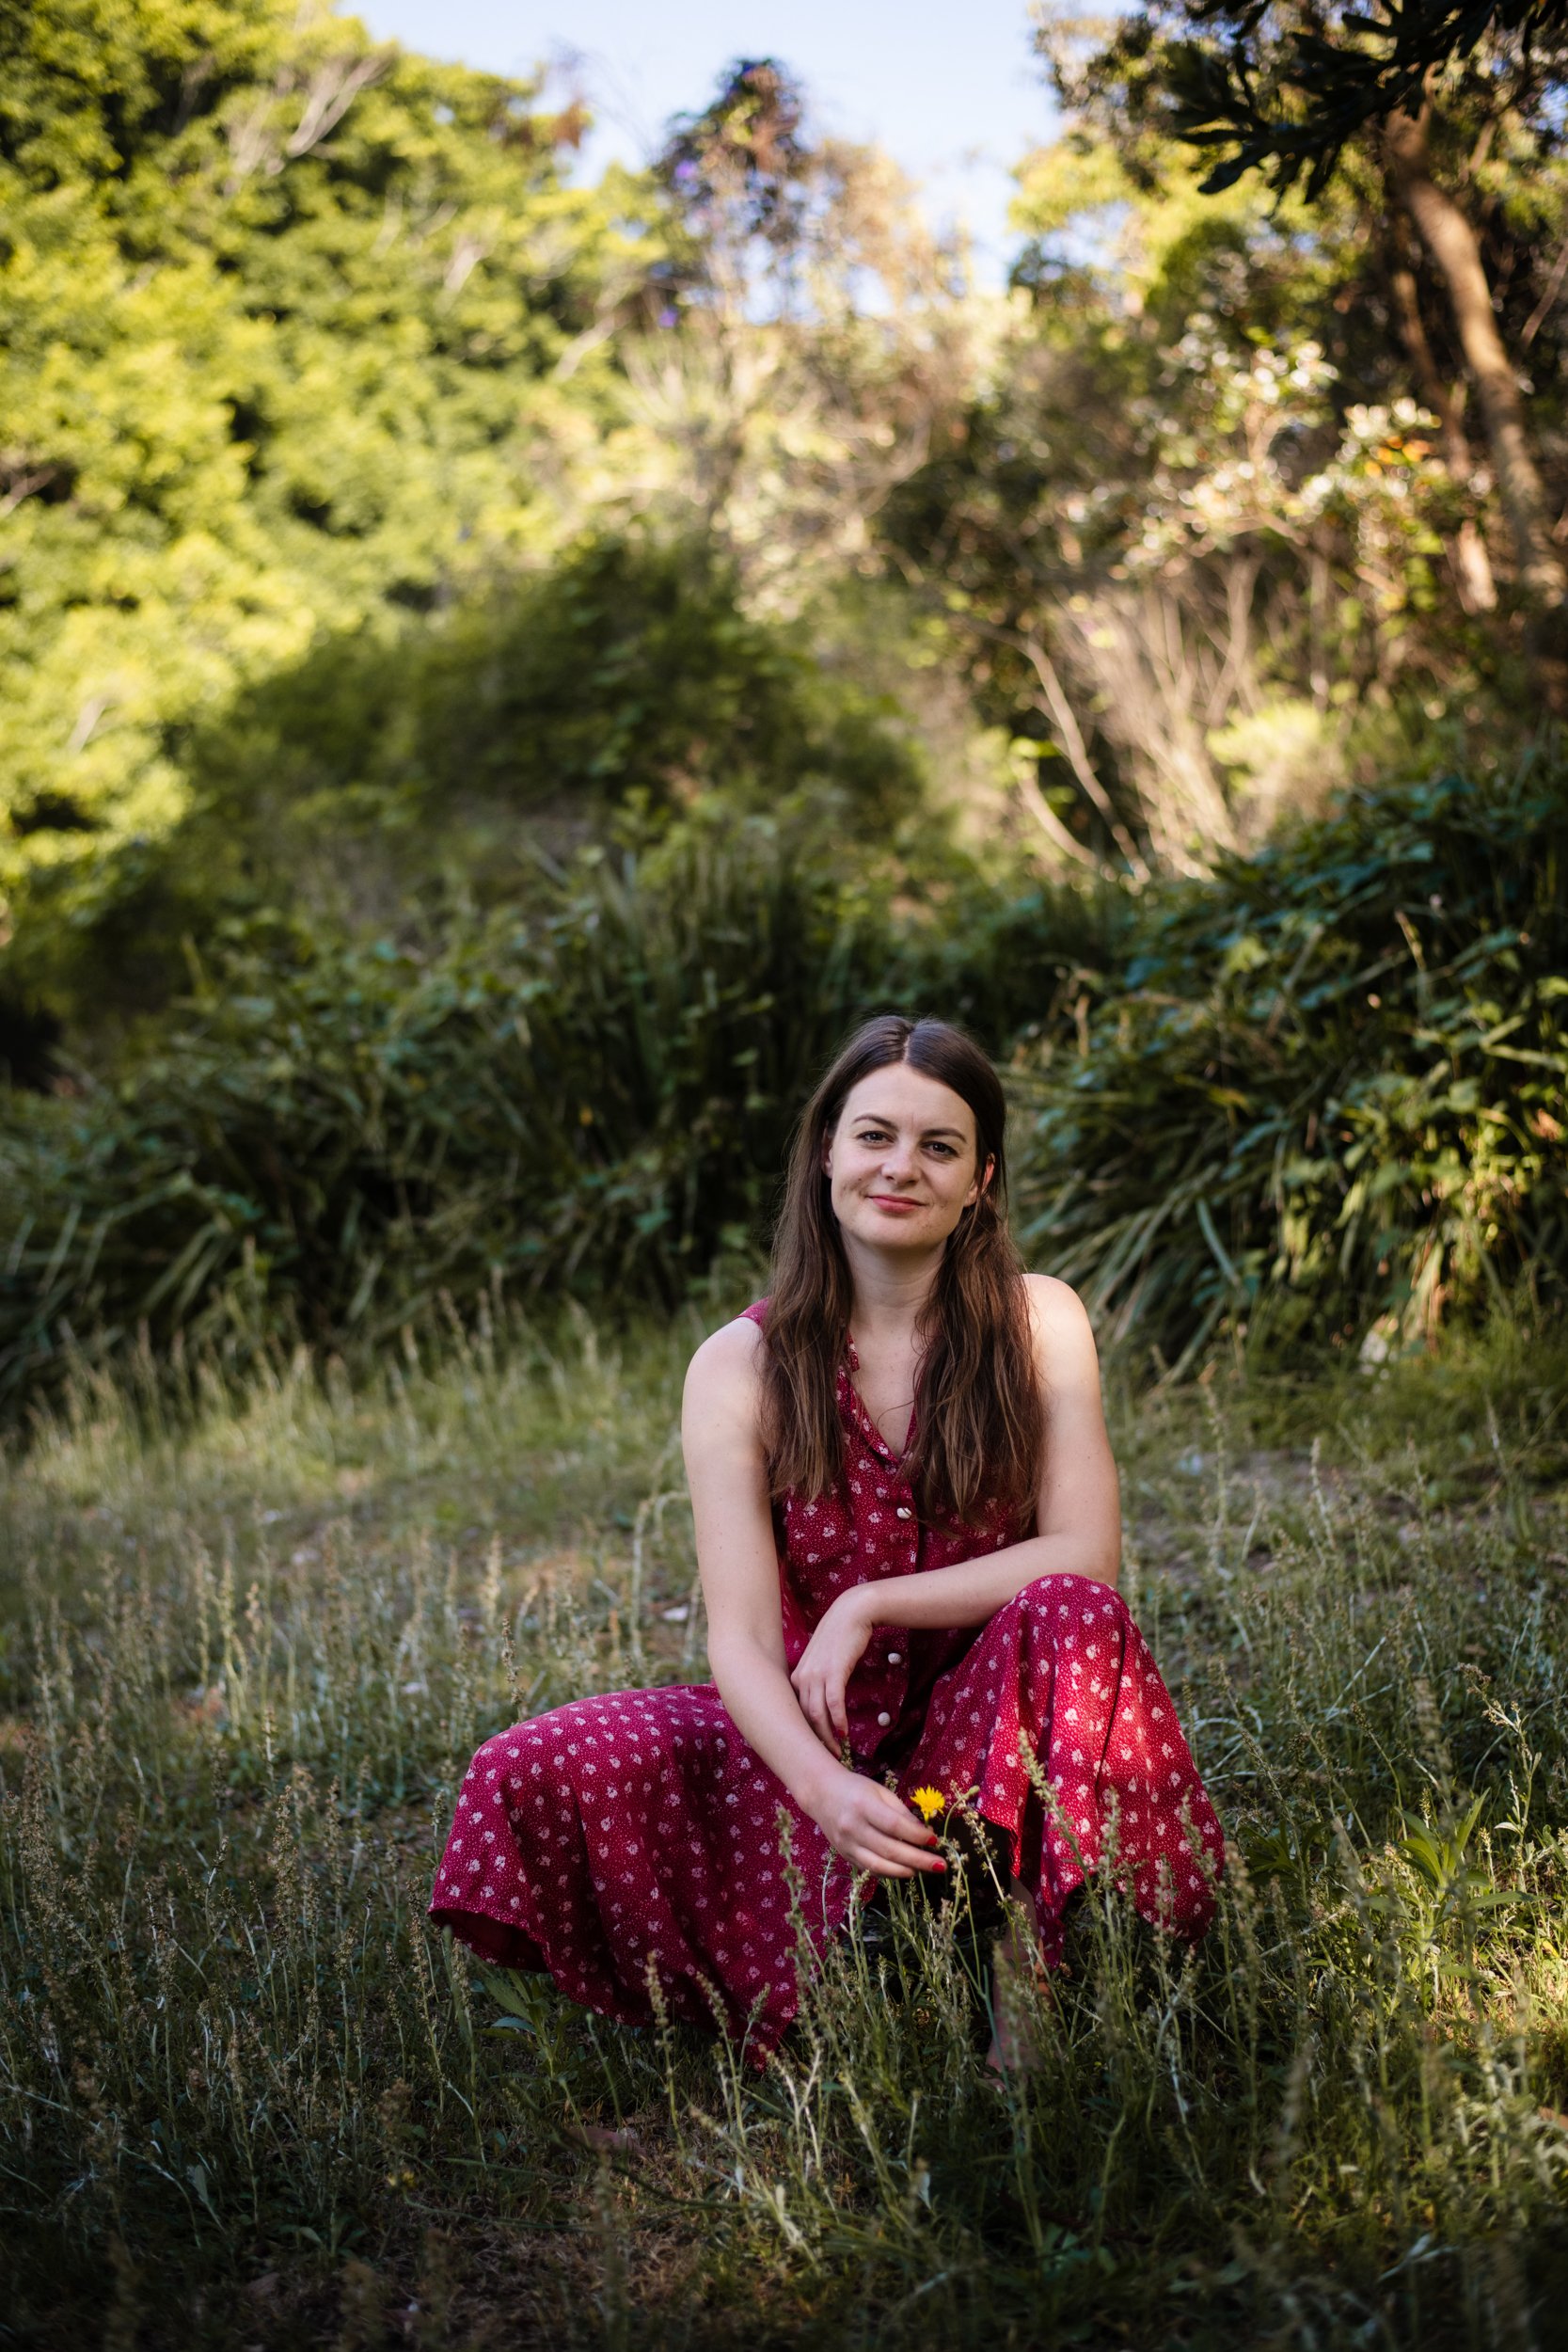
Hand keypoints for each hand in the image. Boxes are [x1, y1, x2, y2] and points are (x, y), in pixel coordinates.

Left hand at [790, 1588, 874, 1752]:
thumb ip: (818, 1680)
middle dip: (814, 1741)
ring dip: (827, 1736)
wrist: (851, 1613)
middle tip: (825, 1760)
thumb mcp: (822, 1661)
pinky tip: (844, 1733)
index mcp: (797, 1677)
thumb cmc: (839, 1637)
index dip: (804, 1734)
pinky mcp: (833, 1672)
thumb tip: (822, 1701)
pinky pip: (833, 1703)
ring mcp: (816, 1675)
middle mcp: (802, 1677)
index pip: (795, 1713)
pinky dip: (838, 1721)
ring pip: (816, 1715)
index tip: (812, 1750)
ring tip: (837, 1752)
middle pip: (804, 1718)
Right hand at [805, 1763, 944, 1878]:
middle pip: (890, 1849)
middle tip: (941, 1865)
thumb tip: (924, 1834)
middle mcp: (854, 1827)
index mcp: (864, 1805)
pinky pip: (870, 1868)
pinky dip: (889, 1872)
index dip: (916, 1835)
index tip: (935, 1840)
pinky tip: (905, 1871)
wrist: (821, 1793)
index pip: (895, 1825)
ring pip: (879, 1865)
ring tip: (924, 1871)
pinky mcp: (845, 1855)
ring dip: (905, 1870)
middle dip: (919, 1860)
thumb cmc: (855, 1789)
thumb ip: (901, 1812)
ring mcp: (847, 1844)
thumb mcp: (880, 1792)